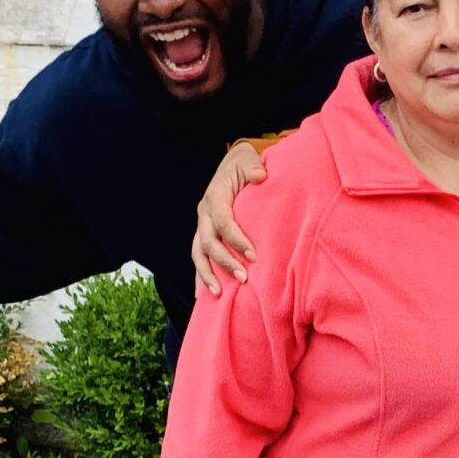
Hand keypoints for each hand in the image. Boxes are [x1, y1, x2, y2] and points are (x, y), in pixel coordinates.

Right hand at [192, 142, 267, 295]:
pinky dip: (200, 276)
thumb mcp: (249, 161)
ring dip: (206, 274)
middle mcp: (203, 213)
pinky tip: (203, 296)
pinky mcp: (203, 235)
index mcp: (215, 197)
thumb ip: (253, 167)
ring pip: (198, 254)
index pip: (223, 222)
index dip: (236, 240)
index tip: (254, 256)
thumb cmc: (244, 165)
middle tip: (244, 278)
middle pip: (209, 242)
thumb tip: (260, 176)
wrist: (232, 165)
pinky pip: (198, 258)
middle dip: (225, 262)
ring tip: (218, 293)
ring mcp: (201, 226)